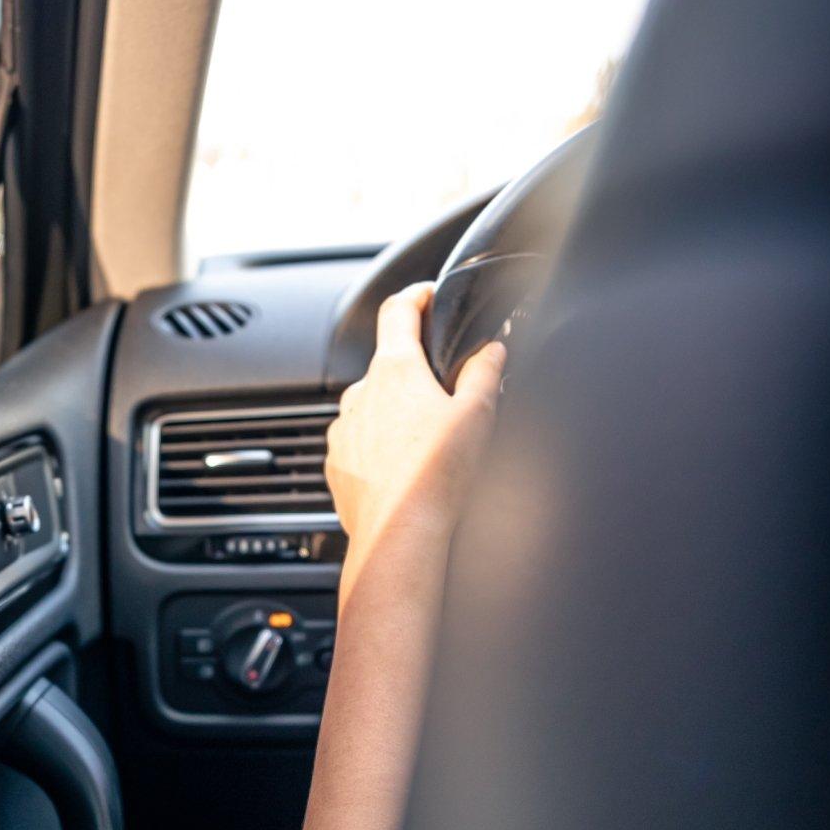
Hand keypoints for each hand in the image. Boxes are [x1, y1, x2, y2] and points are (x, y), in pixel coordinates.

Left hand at [326, 281, 505, 610]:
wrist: (399, 534)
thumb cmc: (438, 476)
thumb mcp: (478, 414)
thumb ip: (485, 372)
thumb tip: (492, 348)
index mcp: (394, 370)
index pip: (398, 311)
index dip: (416, 296)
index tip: (426, 295)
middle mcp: (359, 393)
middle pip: (387, 365)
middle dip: (414, 374)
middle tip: (445, 396)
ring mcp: (344, 428)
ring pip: (371, 407)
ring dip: (395, 415)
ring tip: (427, 444)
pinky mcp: (337, 462)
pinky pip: (359, 443)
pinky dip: (379, 449)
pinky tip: (406, 470)